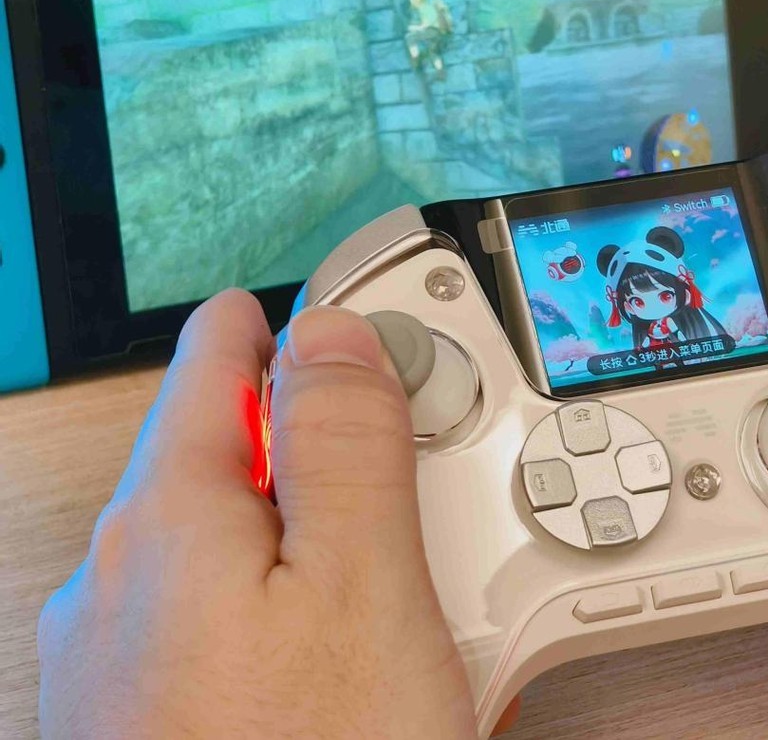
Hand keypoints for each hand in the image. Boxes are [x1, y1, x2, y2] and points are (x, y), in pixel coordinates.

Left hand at [38, 292, 479, 737]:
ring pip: (228, 547)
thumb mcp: (363, 590)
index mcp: (164, 522)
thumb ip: (346, 446)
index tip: (344, 313)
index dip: (295, 328)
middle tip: (405, 477)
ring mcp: (117, 657)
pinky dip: (287, 615)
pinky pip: (219, 622)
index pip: (217, 361)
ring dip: (311, 546)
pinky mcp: (140, 717)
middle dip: (319, 456)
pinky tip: (342, 664)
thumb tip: (329, 336)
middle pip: (227, 459)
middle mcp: (116, 582)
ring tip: (392, 593)